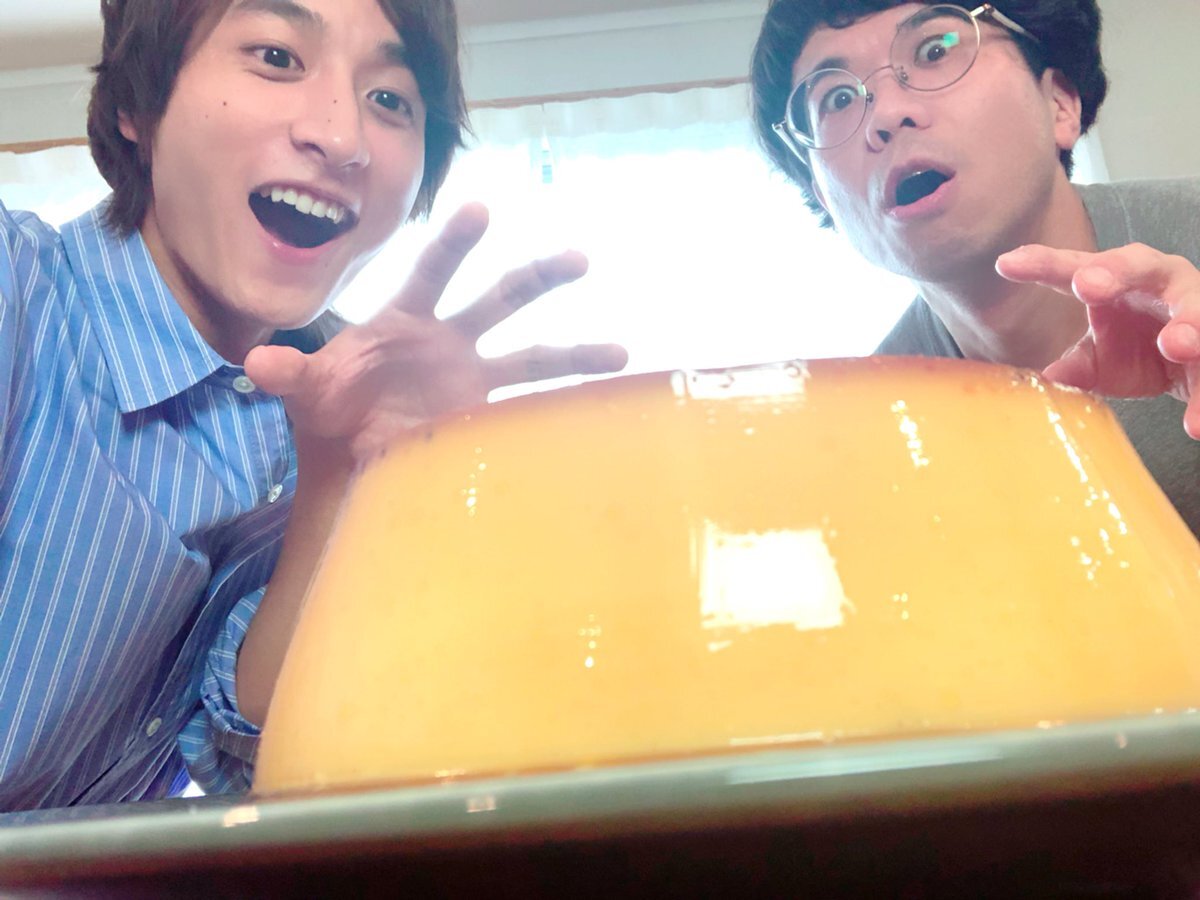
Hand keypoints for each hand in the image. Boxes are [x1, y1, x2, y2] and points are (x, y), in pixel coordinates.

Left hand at [243, 202, 627, 458]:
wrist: (350, 455)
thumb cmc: (331, 412)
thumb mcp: (308, 391)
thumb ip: (290, 372)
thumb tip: (257, 363)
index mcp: (407, 320)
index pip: (434, 273)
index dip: (455, 243)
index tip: (479, 209)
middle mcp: (450, 341)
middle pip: (500, 300)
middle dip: (537, 279)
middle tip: (577, 259)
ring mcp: (473, 377)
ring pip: (531, 355)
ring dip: (573, 352)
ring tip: (619, 352)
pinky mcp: (484, 415)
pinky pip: (528, 410)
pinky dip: (561, 410)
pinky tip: (600, 408)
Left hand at [996, 242, 1199, 437]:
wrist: (1193, 366)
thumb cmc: (1136, 351)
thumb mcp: (1100, 362)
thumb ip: (1076, 368)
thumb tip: (1045, 381)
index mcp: (1115, 281)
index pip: (1073, 268)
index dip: (1042, 263)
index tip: (1006, 265)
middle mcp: (1156, 280)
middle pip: (1137, 264)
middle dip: (1115, 271)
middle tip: (1088, 286)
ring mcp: (1195, 304)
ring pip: (1194, 306)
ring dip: (1187, 325)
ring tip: (1175, 344)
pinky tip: (1195, 424)